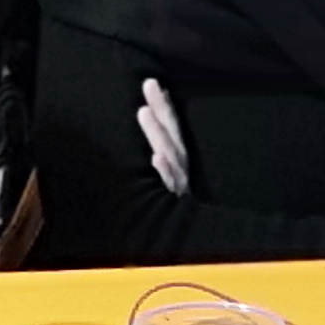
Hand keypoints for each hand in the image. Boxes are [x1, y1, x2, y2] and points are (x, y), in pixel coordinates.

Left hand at [135, 79, 189, 196]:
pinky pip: (169, 185)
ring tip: (143, 112)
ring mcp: (178, 185)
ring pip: (171, 155)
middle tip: (149, 85)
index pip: (172, 128)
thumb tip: (145, 119)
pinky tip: (156, 157)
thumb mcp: (163, 178)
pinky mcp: (174, 203)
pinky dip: (164, 170)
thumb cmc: (167, 206)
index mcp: (178, 161)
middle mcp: (181, 169)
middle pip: (172, 135)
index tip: (152, 82)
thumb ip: (158, 151)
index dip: (163, 105)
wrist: (179, 242)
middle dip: (162, 110)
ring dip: (157, 133)